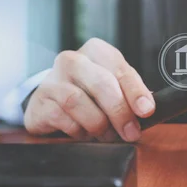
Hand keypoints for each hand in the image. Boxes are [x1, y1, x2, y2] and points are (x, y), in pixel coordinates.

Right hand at [24, 38, 154, 141]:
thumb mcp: (112, 85)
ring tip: (107, 135)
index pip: (120, 69)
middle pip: (101, 83)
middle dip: (120, 112)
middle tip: (130, 132)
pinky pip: (61, 117)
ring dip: (97, 124)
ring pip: (78, 101)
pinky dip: (77, 130)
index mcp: (96, 51)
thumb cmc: (88, 92)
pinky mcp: (39, 101)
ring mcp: (52, 79)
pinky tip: (84, 133)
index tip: (146, 110)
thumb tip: (147, 107)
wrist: (50, 100)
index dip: (136, 91)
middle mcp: (72, 60)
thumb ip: (129, 92)